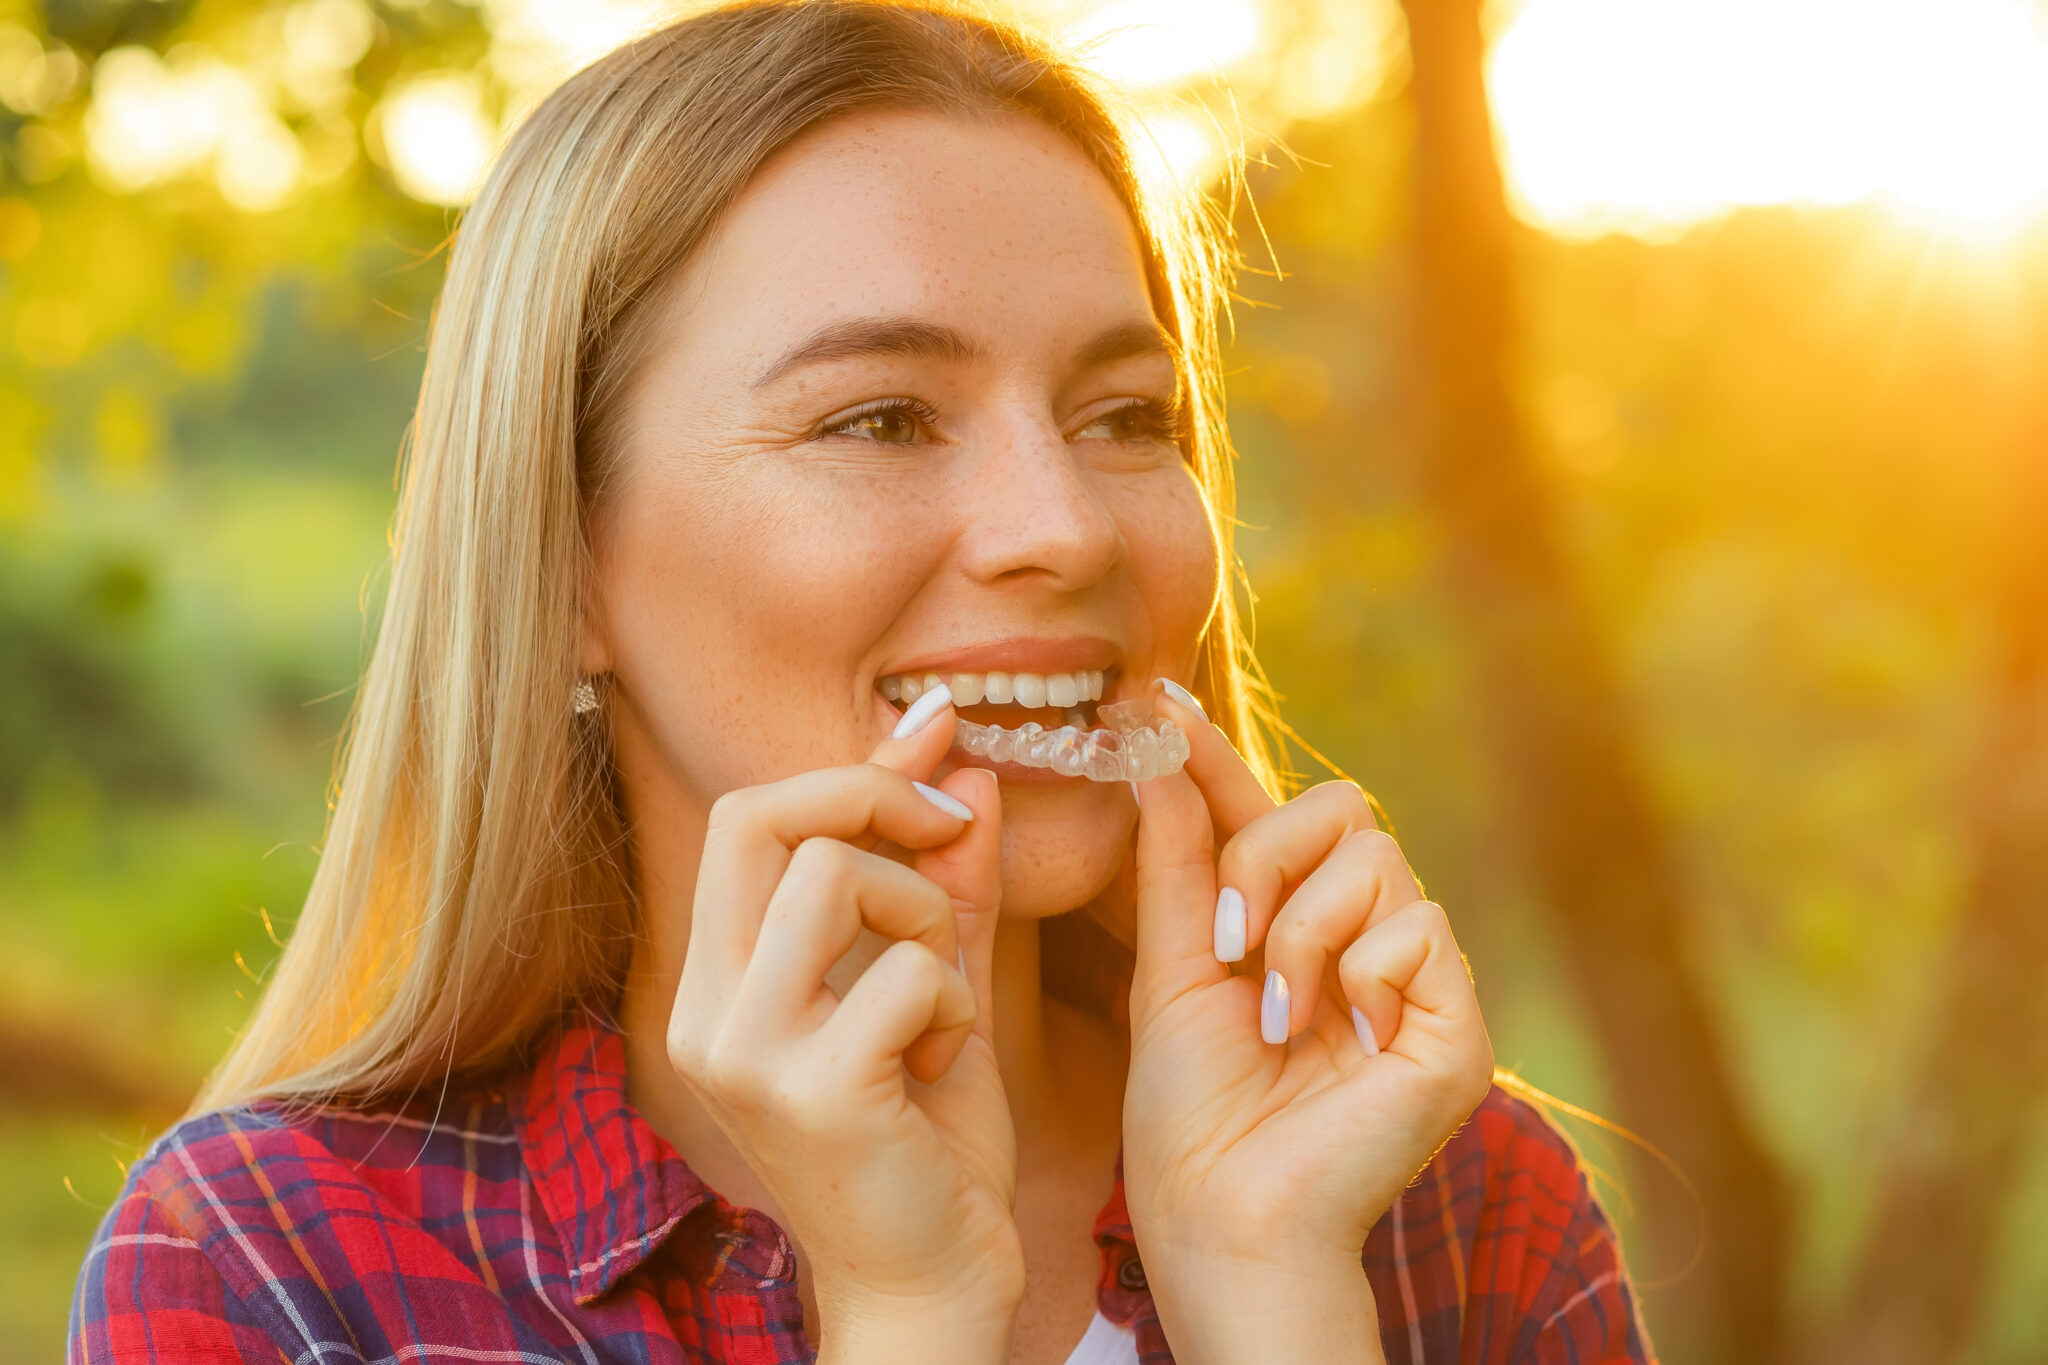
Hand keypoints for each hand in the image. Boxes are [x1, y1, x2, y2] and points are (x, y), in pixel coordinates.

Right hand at [665, 699, 1020, 1360]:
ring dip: (923, 916)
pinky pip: (905, 970)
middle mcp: (707, 1012)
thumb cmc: (927, 1141)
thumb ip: (943, 880)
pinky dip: (953, 1001)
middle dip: (878, 800)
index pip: (744, 817)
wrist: (930, 1287)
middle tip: (950, 835)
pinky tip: (944, 1063)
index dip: (849, 770)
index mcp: (720, 981)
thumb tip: (960, 760)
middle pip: (763, 817)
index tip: (937, 758)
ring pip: (833, 876)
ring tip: (942, 996)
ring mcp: (747, 1052)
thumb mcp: (936, 987)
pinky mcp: (810, 1091)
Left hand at [1120, 684, 1493, 1363]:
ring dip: (1302, 929)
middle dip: (1267, 854)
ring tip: (1277, 1014)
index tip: (1153, 698)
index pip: (1261, 811)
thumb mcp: (1168, 973)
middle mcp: (1360, 940)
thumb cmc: (1190, 1117)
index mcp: (1288, 926)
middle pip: (1341, 808)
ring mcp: (1414, 980)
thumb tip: (1160, 756)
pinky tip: (1338, 1040)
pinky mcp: (1458, 1022)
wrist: (1225, 1218)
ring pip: (1377, 859)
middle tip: (1227, 937)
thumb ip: (1175, 867)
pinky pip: (1420, 924)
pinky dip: (1359, 972)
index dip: (1215, 755)